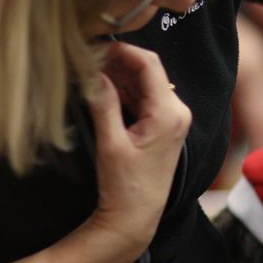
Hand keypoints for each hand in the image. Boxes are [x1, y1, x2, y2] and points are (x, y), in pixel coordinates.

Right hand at [85, 42, 191, 253]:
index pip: (149, 64)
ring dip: (118, 75)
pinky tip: (100, 88)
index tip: (95, 46)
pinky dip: (122, 90)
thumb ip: (103, 103)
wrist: (137, 216)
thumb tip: (94, 71)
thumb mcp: (111, 142)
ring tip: (88, 70)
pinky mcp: (163, 126)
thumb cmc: (126, 184)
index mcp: (169, 112)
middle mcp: (176, 111)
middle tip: (86, 57)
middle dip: (117, 61)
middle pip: (147, 71)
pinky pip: (142, 97)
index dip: (122, 50)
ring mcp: (172, 118)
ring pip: (143, 83)